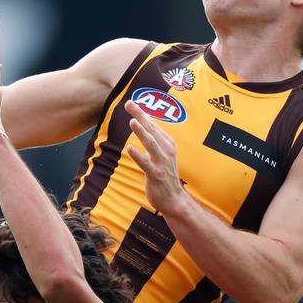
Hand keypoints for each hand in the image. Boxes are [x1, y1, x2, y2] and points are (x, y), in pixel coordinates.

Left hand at [125, 100, 184, 214]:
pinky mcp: (155, 174)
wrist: (173, 199)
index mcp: (167, 143)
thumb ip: (154, 141)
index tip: (131, 103)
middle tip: (129, 104)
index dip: (142, 113)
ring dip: (141, 132)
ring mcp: (161, 162)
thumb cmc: (165, 176)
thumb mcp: (162, 154)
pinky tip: (130, 148)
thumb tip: (143, 127)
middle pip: (151, 129)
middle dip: (140, 116)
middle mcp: (166, 150)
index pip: (153, 125)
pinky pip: (145, 163)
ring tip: (132, 122)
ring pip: (150, 144)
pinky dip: (138, 155)